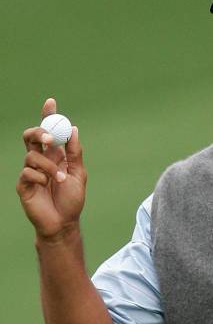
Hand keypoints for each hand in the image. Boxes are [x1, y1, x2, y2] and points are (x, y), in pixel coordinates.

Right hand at [16, 98, 86, 240]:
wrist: (63, 222)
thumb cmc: (72, 199)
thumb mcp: (79, 173)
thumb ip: (75, 152)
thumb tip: (73, 129)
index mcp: (55, 155)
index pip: (49, 132)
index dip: (48, 116)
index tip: (51, 102)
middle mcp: (41, 160)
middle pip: (31, 136)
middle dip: (38, 132)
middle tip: (48, 138)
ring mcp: (30, 172)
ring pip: (31, 155)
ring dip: (49, 166)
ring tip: (60, 179)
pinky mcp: (23, 184)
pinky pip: (27, 172)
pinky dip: (41, 177)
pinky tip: (47, 186)